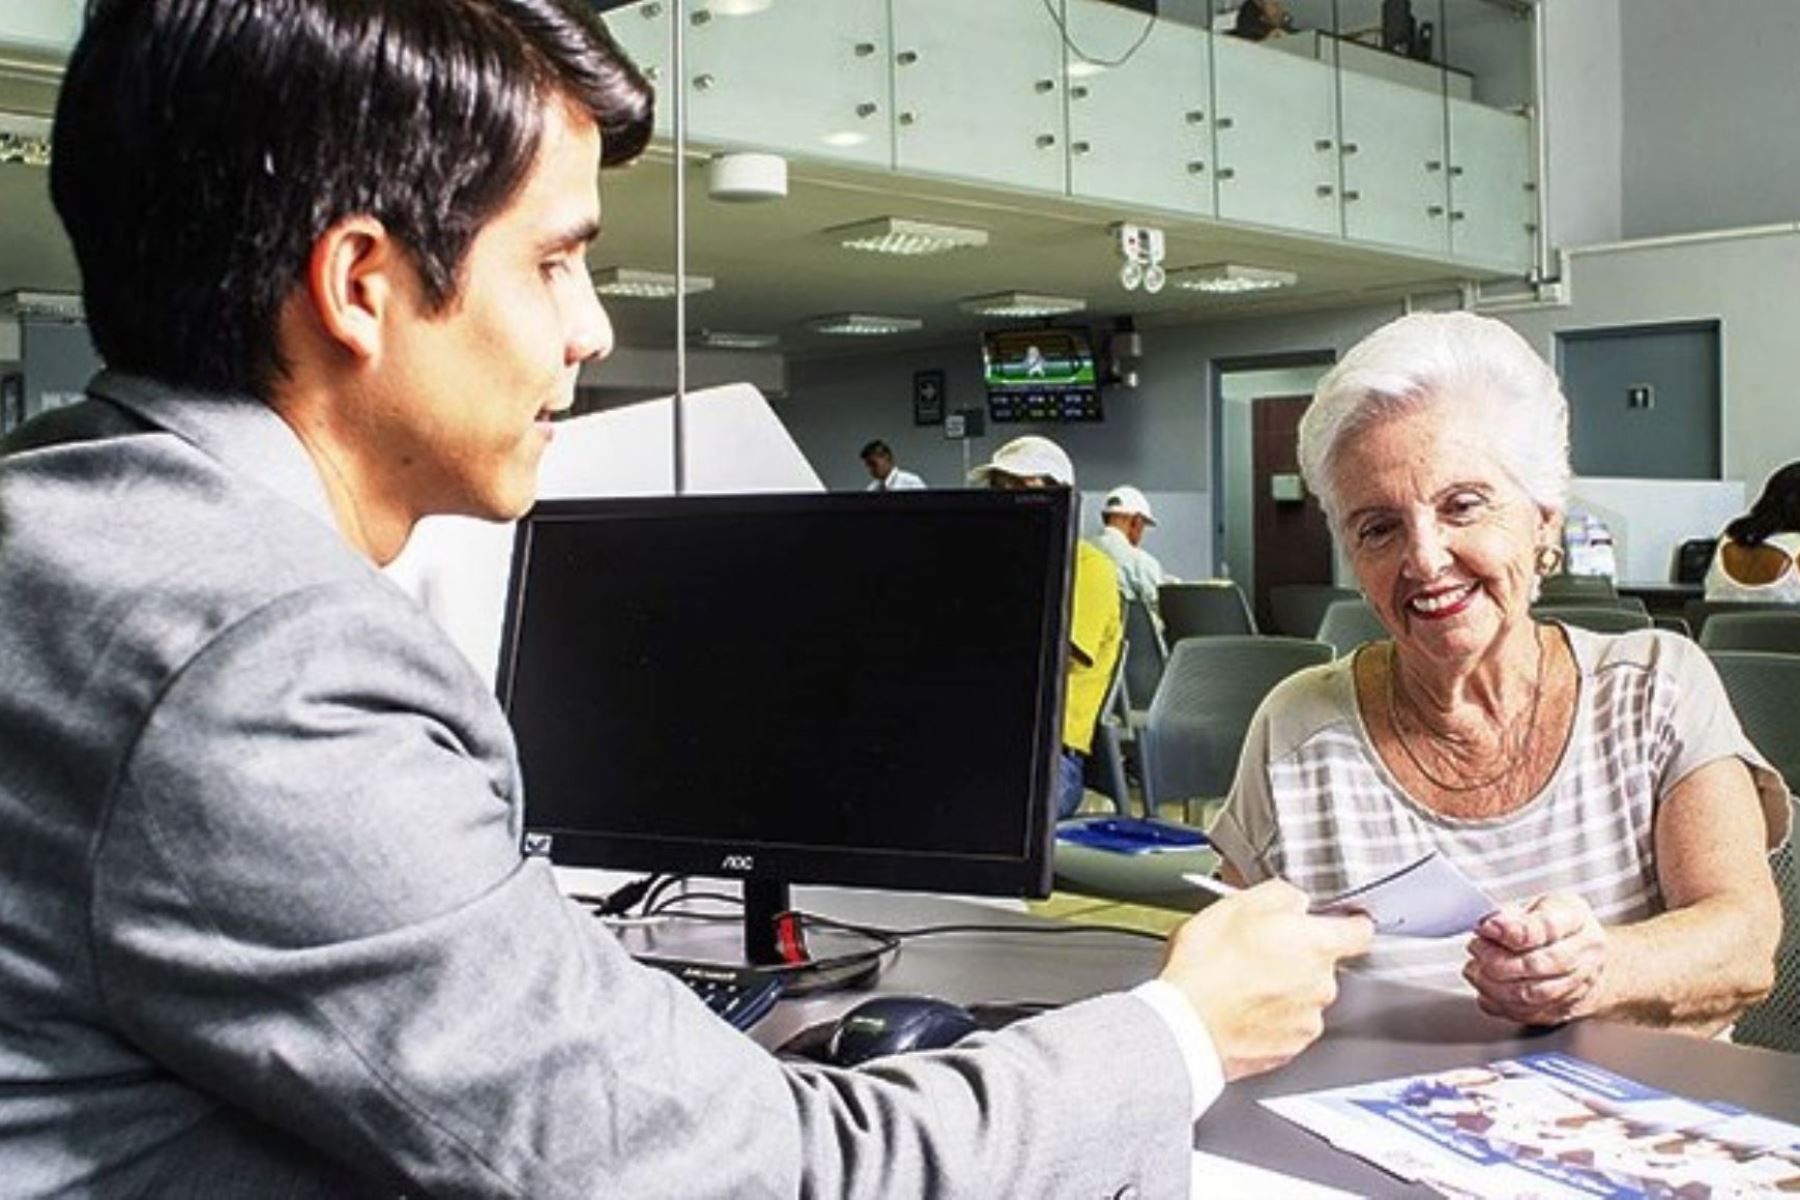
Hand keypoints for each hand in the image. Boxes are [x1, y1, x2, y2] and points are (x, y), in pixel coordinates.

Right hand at [1159, 879, 1372, 1080]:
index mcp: (1317, 945)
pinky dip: (1268, 1017)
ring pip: (1303, 996)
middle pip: (1324, 964)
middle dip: (1296, 957)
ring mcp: (1306, 1021)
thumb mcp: (1237, 904)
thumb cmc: (1206, 967)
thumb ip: (1282, 895)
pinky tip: (1239, 1006)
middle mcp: (1321, 986)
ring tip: (1241, 982)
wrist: (1184, 1024)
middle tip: (1257, 950)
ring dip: (1281, 988)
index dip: (1348, 922)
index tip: (1338, 922)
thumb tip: (1295, 901)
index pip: (1361, 930)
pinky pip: (1286, 1026)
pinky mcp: (1288, 1048)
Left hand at [1464, 891, 1606, 1025]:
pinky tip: (1486, 989)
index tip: (1487, 928)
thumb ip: (1514, 914)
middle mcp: (1583, 956)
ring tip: (1476, 969)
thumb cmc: (1559, 925)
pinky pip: (1527, 1014)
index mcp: (1576, 920)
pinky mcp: (1562, 1011)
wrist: (1588, 957)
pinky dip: (1499, 1003)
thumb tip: (1490, 926)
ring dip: (1494, 984)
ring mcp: (1576, 987)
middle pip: (1539, 965)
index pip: (1547, 928)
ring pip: (1531, 995)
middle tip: (1476, 948)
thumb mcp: (1539, 902)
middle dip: (1497, 959)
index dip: (1513, 931)